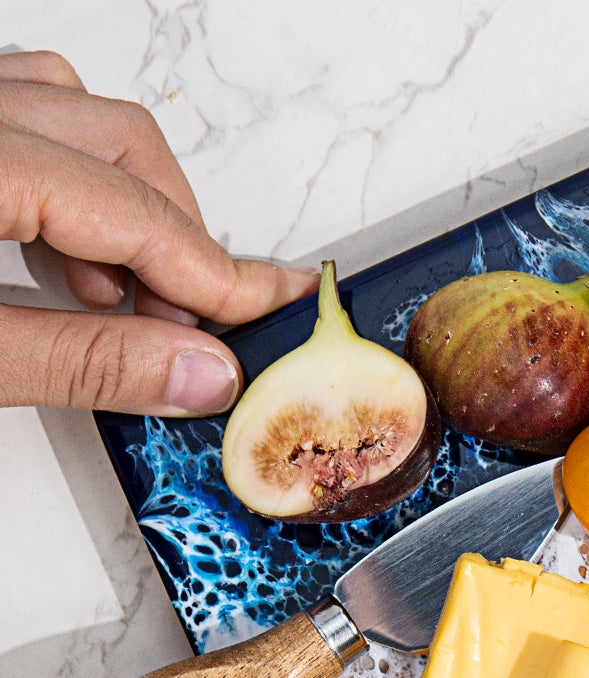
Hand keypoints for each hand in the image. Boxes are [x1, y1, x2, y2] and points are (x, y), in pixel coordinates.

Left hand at [0, 50, 317, 414]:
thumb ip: (82, 363)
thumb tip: (201, 374)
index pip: (136, 212)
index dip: (217, 278)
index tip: (277, 313)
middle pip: (121, 142)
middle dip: (177, 242)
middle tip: (187, 332)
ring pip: (74, 109)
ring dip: (124, 200)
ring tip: (118, 293)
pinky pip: (23, 106)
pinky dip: (67, 169)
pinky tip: (58, 242)